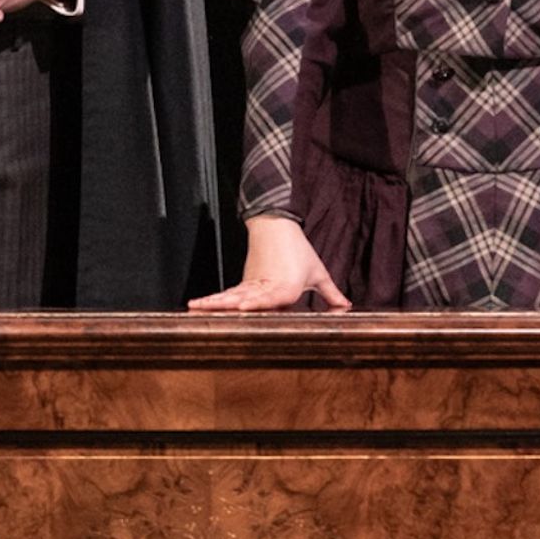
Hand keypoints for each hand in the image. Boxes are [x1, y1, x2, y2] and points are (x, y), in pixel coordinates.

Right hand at [188, 214, 351, 311]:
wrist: (276, 226)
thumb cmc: (298, 250)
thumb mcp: (318, 273)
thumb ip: (331, 292)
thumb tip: (345, 305)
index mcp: (286, 287)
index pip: (270, 300)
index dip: (256, 304)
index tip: (242, 307)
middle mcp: (266, 287)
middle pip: (244, 299)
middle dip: (225, 307)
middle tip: (205, 312)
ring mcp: (253, 283)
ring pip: (231, 295)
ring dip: (213, 302)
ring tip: (194, 307)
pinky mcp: (245, 281)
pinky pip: (229, 292)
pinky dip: (215, 298)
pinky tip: (200, 304)